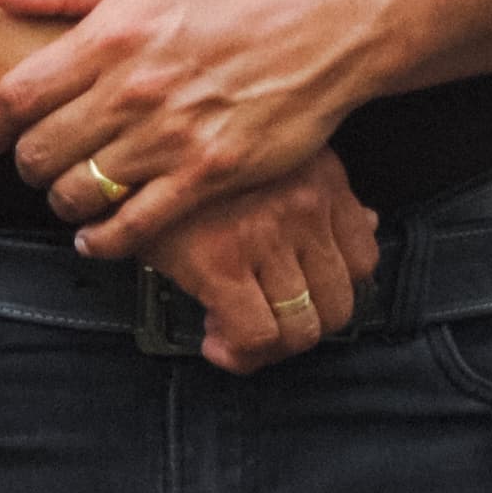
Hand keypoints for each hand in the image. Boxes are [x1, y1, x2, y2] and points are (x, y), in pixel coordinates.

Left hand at [0, 0, 387, 254]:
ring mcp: (168, 138)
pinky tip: (96, 235)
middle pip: (40, 151)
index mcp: (108, 37)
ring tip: (66, 192)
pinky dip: (104, 238)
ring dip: (62, 199)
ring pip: (79, 192)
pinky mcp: (205, 175)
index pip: (16, 96)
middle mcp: (131, 91)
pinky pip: (134, 225)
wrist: (313, 28)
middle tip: (33, 163)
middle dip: (26, 164)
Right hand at [133, 151, 386, 375]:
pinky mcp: (221, 260)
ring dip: (270, 347)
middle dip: (302, 327)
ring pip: (301, 329)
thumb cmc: (196, 146)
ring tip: (235, 334)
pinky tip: (214, 339)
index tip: (299, 295)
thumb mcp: (274, 150)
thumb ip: (322, 188)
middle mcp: (304, 206)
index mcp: (322, 177)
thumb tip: (367, 222)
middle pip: (339, 304)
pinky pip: (256, 335)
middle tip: (265, 325)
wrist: (124, 139)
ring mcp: (266, 235)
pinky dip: (240, 353)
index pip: (363, 259)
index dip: (333, 292)